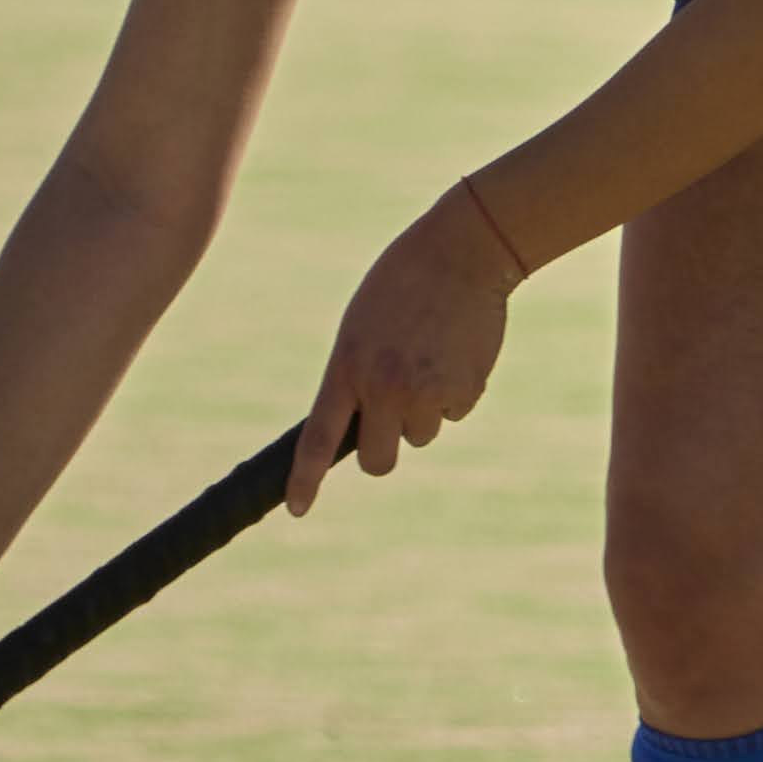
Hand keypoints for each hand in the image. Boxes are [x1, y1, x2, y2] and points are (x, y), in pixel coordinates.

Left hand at [290, 187, 522, 511]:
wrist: (461, 252)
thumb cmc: (402, 285)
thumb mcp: (362, 328)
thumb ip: (358, 377)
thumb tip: (369, 426)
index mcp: (347, 368)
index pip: (318, 438)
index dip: (305, 480)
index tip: (298, 509)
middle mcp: (384, 387)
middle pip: (377, 461)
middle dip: (384, 450)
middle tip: (391, 422)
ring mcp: (426, 392)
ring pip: (421, 435)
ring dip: (425, 410)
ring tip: (429, 357)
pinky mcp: (464, 390)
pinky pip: (456, 412)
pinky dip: (457, 391)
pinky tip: (455, 351)